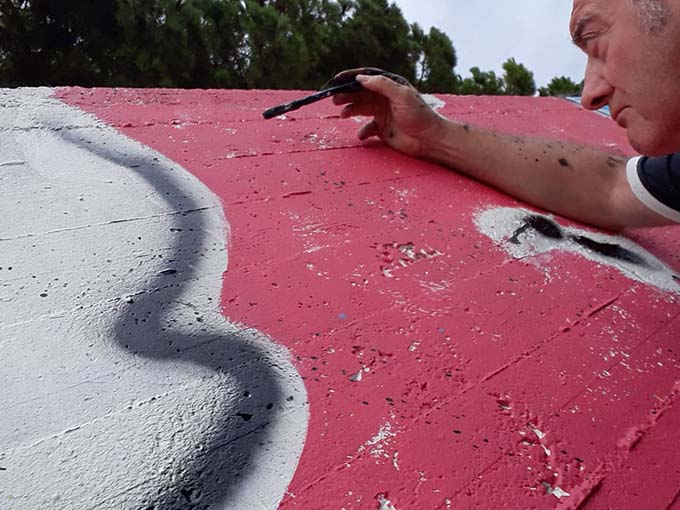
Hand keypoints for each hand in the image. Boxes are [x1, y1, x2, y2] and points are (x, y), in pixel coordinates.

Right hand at [330, 68, 445, 157]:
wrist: (429, 139)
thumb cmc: (419, 115)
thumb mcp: (402, 96)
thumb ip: (382, 85)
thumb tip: (361, 78)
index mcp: (390, 86)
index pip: (367, 78)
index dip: (350, 78)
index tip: (336, 80)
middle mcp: (384, 98)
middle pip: (360, 93)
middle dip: (346, 95)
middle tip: (334, 99)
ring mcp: (382, 113)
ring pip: (360, 109)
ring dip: (350, 110)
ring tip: (342, 114)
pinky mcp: (382, 129)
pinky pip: (367, 128)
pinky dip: (362, 131)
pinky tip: (361, 135)